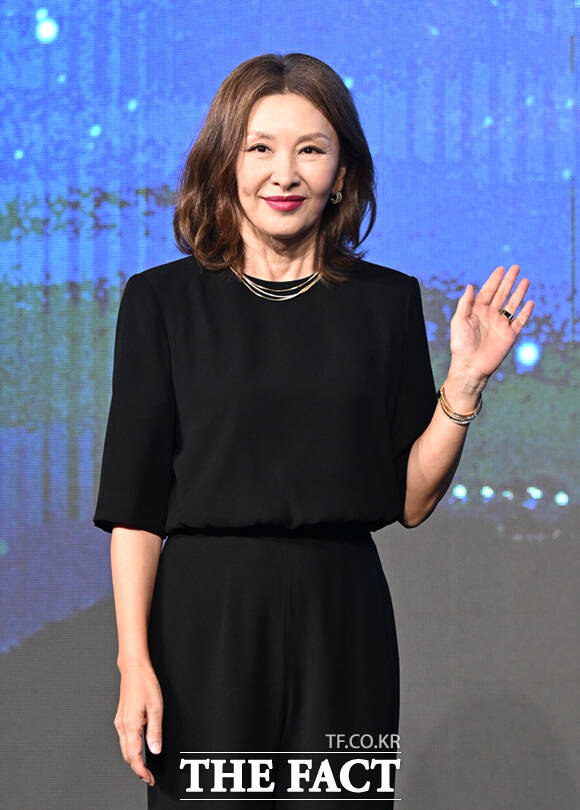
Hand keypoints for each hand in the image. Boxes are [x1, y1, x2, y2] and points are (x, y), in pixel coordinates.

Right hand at [114, 662, 163, 787]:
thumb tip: (155, 749)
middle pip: (127, 756)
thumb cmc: (145, 684)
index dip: (142, 771)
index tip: (149, 778)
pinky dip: (131, 750)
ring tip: (145, 767)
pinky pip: (124, 740)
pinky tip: (138, 750)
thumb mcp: (156, 708)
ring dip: (134, 761)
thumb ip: (155, 731)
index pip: (134, 756)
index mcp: (130, 725)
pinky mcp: (121, 718)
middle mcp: (122, 726)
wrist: (134, 669)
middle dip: (137, 769)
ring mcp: (120, 722)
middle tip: (148, 777)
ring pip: (124, 749)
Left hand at [449, 265, 533, 381]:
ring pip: (512, 305)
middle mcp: (490, 316)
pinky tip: (530, 302)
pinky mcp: (509, 335)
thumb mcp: (459, 321)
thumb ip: (465, 303)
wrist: (470, 366)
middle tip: (516, 267)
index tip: (501, 268)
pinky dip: (525, 312)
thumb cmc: (460, 344)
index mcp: (477, 311)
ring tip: (526, 280)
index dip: (495, 279)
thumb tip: (470, 285)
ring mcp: (500, 325)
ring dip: (519, 293)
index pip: (488, 291)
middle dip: (509, 281)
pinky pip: (519, 321)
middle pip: (502, 294)